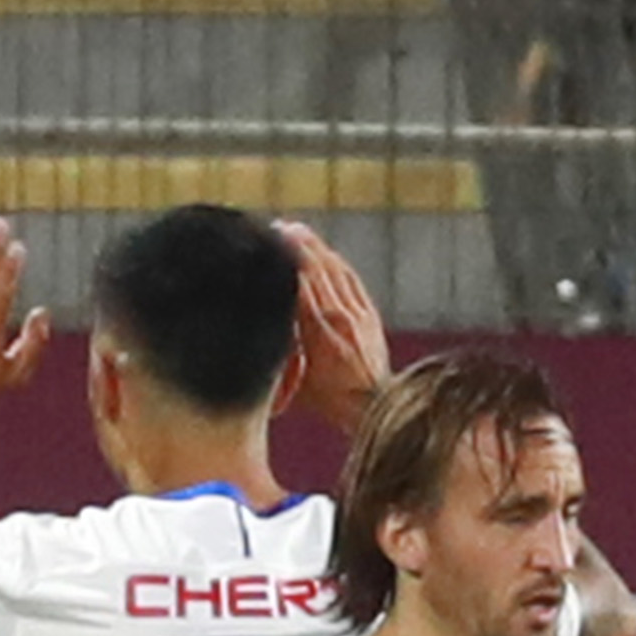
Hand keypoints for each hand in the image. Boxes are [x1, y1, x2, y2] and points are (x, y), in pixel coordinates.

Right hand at [281, 220, 391, 430]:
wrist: (372, 407)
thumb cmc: (327, 399)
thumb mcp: (294, 377)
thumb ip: (282, 347)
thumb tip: (264, 320)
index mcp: (318, 335)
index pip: (299, 283)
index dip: (283, 258)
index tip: (265, 240)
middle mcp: (339, 319)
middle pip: (315, 268)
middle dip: (295, 244)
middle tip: (275, 227)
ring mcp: (357, 315)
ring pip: (333, 269)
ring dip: (314, 247)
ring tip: (294, 231)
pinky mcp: (369, 314)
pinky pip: (350, 278)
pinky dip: (334, 261)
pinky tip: (321, 250)